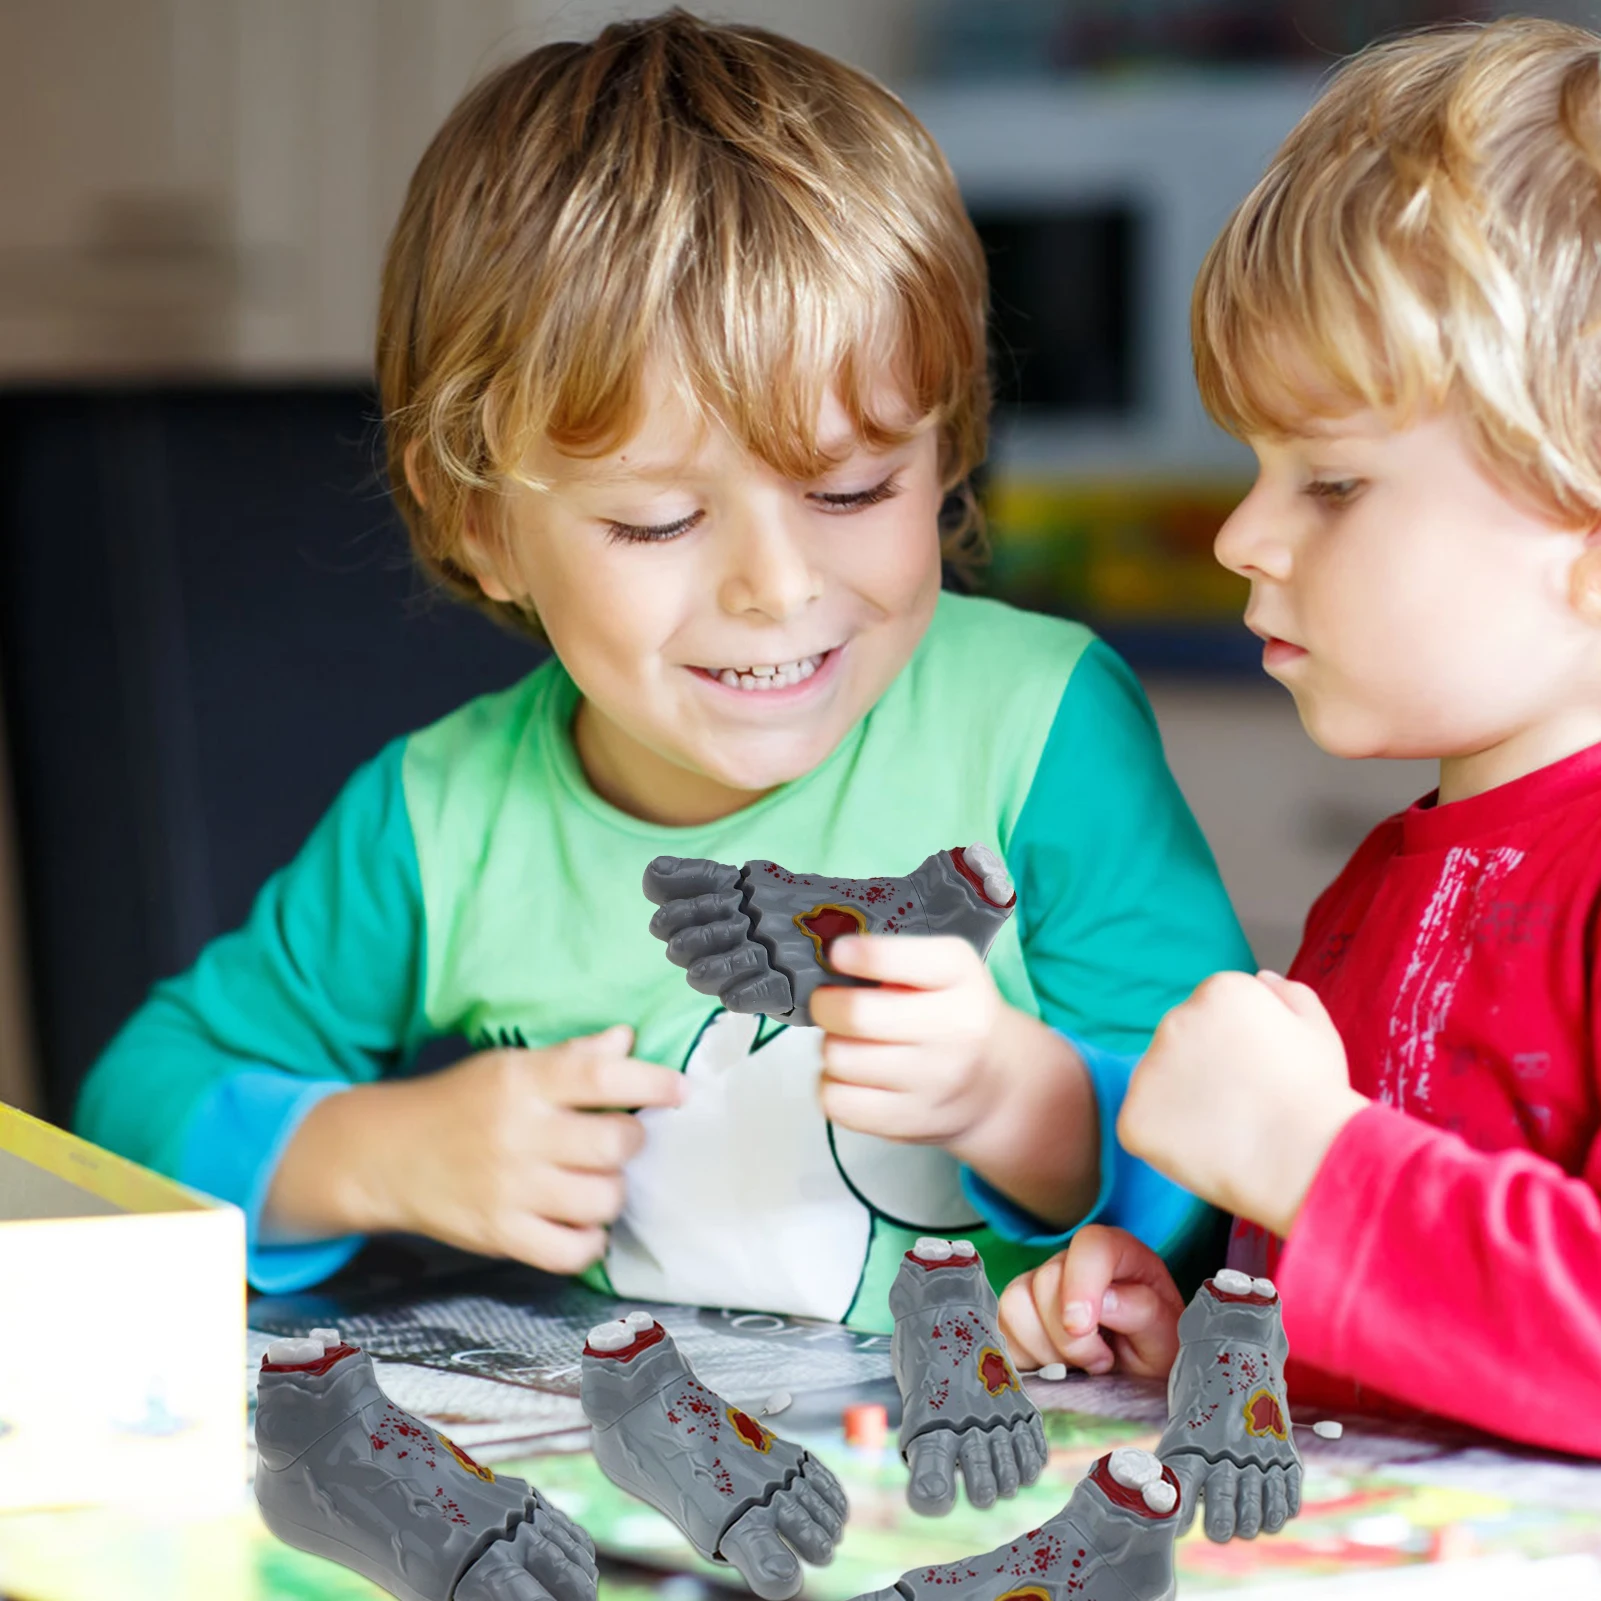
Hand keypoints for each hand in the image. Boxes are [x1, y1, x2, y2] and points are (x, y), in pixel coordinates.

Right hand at [270, 1025, 685, 1274]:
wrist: (387, 1154)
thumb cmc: (460, 1103)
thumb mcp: (510, 1067)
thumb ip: (571, 1057)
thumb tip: (627, 1040)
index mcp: (524, 1081)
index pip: (603, 1076)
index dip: (652, 1082)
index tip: (678, 1090)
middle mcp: (519, 1133)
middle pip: (615, 1143)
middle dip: (631, 1141)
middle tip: (618, 1139)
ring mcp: (510, 1189)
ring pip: (602, 1199)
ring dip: (612, 1191)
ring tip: (595, 1181)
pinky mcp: (500, 1235)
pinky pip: (571, 1251)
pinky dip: (589, 1241)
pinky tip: (581, 1223)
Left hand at [810, 934, 1003, 1144]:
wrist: (998, 1084)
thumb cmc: (954, 1014)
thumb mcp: (944, 970)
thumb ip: (894, 960)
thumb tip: (828, 966)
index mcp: (958, 973)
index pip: (894, 959)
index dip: (855, 955)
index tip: (838, 955)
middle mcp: (955, 1027)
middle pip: (854, 1015)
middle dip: (826, 1005)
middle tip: (828, 1004)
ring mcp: (934, 1081)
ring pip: (839, 1058)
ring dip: (832, 1047)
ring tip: (850, 1043)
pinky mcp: (910, 1121)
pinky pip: (837, 1102)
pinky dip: (832, 1086)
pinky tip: (851, 1077)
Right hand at [998, 1225, 1183, 1377]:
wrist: (1136, 1384)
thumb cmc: (1155, 1355)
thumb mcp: (1166, 1339)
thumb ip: (1144, 1312)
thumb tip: (1106, 1300)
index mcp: (1120, 1257)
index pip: (1091, 1244)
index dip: (1081, 1280)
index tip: (1082, 1326)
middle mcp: (1075, 1263)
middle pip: (1047, 1278)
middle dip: (1071, 1337)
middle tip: (1101, 1363)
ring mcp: (1040, 1286)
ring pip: (1017, 1302)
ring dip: (1047, 1348)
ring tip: (1077, 1367)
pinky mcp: (1016, 1315)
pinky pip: (1002, 1327)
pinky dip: (1027, 1356)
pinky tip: (1054, 1367)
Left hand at [1118, 971, 1367, 1236]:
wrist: (1303, 1157)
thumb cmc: (1317, 1095)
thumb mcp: (1318, 1029)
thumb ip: (1288, 994)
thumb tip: (1260, 978)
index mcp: (1218, 991)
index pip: (1211, 1015)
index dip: (1238, 1050)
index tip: (1262, 1073)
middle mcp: (1174, 1019)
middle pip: (1181, 1045)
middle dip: (1205, 1071)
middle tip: (1245, 1104)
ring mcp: (1147, 1067)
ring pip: (1161, 1085)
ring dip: (1184, 1104)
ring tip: (1230, 1130)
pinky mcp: (1133, 1114)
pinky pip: (1145, 1126)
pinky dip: (1167, 1141)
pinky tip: (1206, 1150)